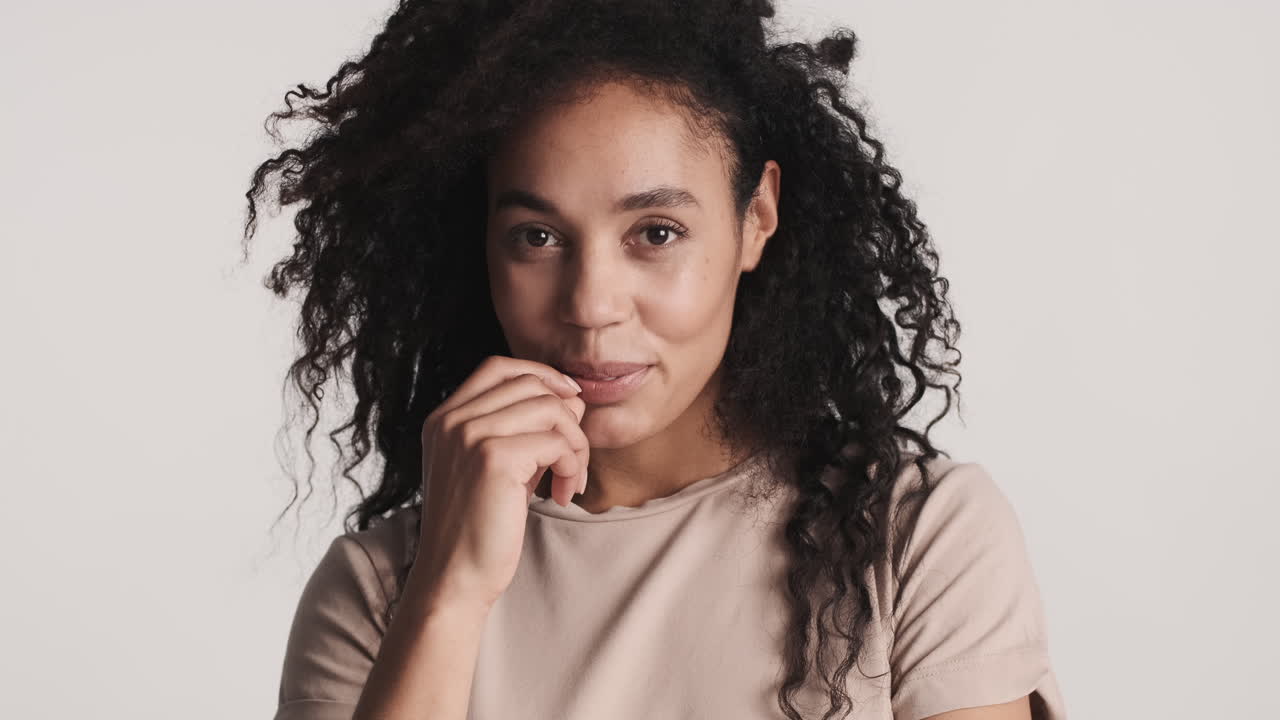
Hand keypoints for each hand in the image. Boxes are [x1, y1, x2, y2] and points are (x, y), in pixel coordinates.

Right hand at [413, 355, 588, 609]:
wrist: (455, 578)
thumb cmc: (479, 527)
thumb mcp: (496, 466)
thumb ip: (524, 429)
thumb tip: (573, 397)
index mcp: (444, 418)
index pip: (498, 367)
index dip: (541, 375)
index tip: (569, 402)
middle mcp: (451, 420)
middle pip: (530, 384)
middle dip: (567, 417)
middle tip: (572, 460)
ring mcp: (469, 436)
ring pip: (551, 409)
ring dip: (575, 445)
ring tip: (569, 480)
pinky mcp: (493, 459)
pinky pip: (557, 442)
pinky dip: (571, 465)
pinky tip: (561, 494)